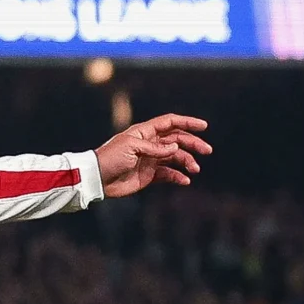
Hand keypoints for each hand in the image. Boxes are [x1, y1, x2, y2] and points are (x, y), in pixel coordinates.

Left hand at [95, 114, 212, 197]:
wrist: (97, 179)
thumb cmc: (110, 158)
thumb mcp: (132, 148)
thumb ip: (155, 148)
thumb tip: (176, 147)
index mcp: (145, 133)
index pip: (170, 123)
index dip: (187, 123)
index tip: (204, 126)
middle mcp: (150, 144)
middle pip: (177, 140)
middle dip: (193, 144)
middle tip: (207, 151)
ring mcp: (150, 160)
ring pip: (175, 157)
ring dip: (187, 162)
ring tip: (195, 169)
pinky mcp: (148, 175)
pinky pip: (168, 174)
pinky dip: (178, 176)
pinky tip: (185, 180)